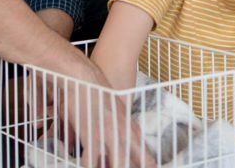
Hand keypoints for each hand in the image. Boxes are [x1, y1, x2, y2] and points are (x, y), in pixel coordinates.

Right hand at [36, 65, 154, 166]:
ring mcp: (109, 133)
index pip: (144, 155)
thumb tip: (115, 147)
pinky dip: (90, 165)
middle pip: (134, 161)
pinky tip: (88, 166)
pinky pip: (91, 159)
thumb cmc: (99, 93)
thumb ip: (120, 131)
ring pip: (117, 164)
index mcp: (130, 128)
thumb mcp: (116, 112)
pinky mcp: (92, 133)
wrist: (85, 76)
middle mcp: (123, 133)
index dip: (149, 165)